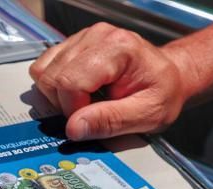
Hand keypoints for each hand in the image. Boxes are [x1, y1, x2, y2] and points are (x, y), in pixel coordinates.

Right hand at [29, 23, 194, 140]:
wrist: (169, 77)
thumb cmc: (162, 93)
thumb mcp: (146, 115)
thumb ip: (110, 122)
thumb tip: (74, 128)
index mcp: (118, 48)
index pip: (70, 82)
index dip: (74, 109)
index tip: (92, 118)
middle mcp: (97, 36)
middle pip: (51, 77)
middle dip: (63, 104)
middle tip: (90, 110)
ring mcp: (82, 38)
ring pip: (43, 72)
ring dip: (57, 95)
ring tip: (84, 100)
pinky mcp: (72, 44)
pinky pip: (43, 67)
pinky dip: (53, 86)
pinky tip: (77, 91)